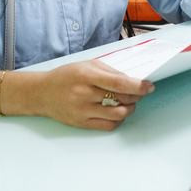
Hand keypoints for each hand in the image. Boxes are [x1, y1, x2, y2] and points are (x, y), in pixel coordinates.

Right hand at [35, 60, 153, 130]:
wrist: (42, 93)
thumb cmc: (66, 76)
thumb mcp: (87, 65)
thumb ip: (110, 72)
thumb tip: (132, 81)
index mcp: (87, 76)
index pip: (119, 83)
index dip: (138, 86)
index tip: (149, 87)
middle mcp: (85, 94)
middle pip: (121, 99)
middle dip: (136, 96)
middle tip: (138, 92)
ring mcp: (83, 111)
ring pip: (118, 114)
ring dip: (129, 109)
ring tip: (128, 103)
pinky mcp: (82, 124)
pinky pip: (109, 125)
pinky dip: (118, 119)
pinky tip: (117, 111)